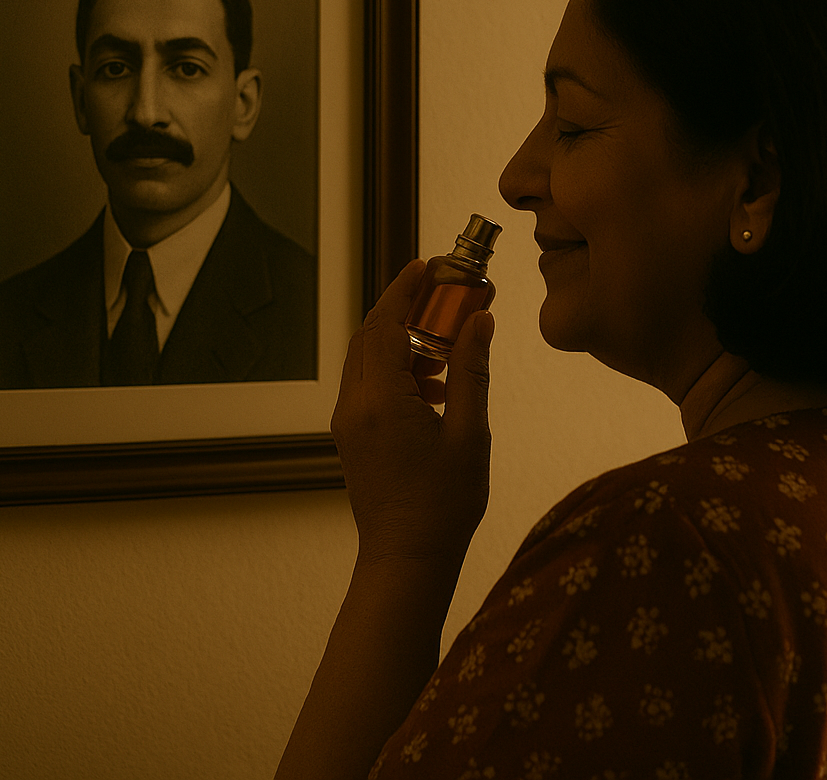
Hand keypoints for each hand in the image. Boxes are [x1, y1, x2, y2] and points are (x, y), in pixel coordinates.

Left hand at [331, 260, 494, 564]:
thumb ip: (471, 372)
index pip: (383, 323)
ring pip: (366, 361)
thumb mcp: (469, 433)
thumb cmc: (443, 505)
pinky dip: (395, 371)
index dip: (404, 289)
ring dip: (401, 343)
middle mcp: (353, 406)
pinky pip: (367, 386)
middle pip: (369, 336)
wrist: (406, 560)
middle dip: (403, 310)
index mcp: (380, 400)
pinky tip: (432, 389)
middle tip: (442, 298)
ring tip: (446, 350)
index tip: (426, 266)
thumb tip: (479, 322)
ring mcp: (347, 424)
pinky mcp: (351, 438)